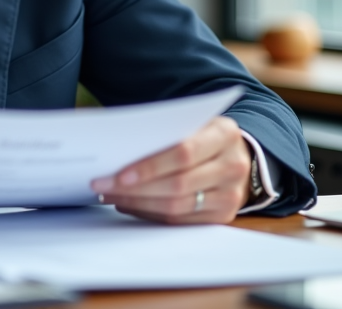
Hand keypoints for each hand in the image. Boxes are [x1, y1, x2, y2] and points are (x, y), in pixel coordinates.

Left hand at [90, 115, 250, 224]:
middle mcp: (232, 165)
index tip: (119, 174)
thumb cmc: (202, 134)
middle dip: (135, 188)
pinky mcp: (223, 215)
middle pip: (178, 184)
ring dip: (138, 203)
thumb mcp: (191, 121)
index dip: (150, 166)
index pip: (183, 153)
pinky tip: (129, 204)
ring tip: (111, 195)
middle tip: (104, 186)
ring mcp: (231, 194)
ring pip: (177, 206)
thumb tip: (113, 142)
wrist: (237, 154)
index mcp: (224, 134)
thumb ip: (162, 129)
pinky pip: (180, 220)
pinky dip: (150, 213)